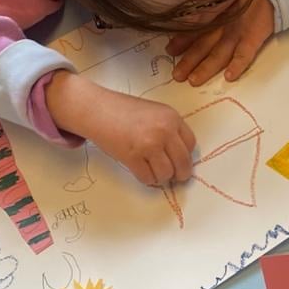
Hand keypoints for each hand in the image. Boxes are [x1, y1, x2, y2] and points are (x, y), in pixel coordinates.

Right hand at [47, 73, 195, 186]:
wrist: (97, 109)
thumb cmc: (124, 111)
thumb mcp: (155, 112)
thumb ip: (170, 130)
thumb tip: (181, 157)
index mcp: (171, 118)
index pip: (191, 145)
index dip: (185, 155)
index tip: (178, 160)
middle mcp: (163, 131)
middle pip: (183, 163)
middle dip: (180, 174)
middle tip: (174, 176)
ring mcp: (148, 144)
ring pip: (166, 174)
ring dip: (160, 177)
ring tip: (152, 169)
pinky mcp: (133, 157)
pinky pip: (148, 178)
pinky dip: (146, 179)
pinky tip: (140, 169)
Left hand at [168, 0, 274, 86]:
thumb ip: (211, 5)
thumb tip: (188, 15)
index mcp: (215, 15)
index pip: (195, 30)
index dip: (182, 40)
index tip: (169, 50)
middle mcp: (223, 25)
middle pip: (203, 45)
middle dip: (189, 61)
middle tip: (176, 76)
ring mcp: (238, 32)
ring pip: (219, 53)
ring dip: (206, 67)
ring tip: (193, 80)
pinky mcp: (253, 37)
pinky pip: (245, 54)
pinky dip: (237, 65)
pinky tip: (229, 76)